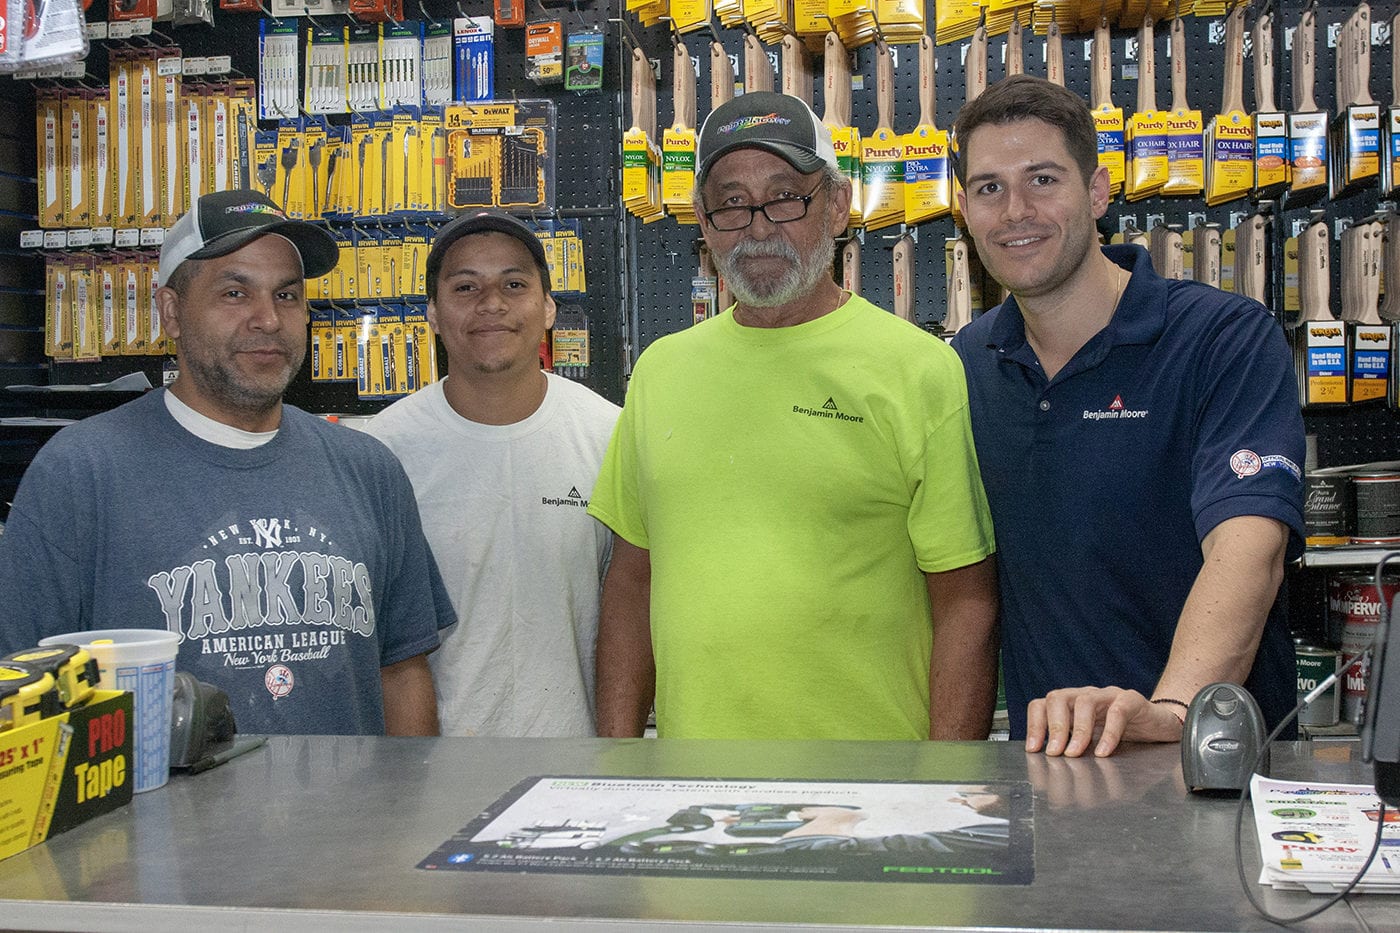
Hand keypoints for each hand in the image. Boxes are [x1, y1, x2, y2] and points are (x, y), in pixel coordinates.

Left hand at [1025, 686, 1183, 757]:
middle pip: (1058, 698)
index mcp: (1071, 705)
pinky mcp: (1132, 700)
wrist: (1160, 726)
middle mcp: (1086, 696)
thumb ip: (1075, 751)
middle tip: (1054, 753)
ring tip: (1075, 754)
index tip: (1033, 749)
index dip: (1034, 725)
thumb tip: (1052, 775)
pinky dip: (1109, 732)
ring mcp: (1108, 695)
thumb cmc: (1124, 735)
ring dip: (1078, 730)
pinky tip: (1104, 751)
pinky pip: (1118, 711)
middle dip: (1053, 726)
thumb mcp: (1093, 744)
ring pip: (1085, 701)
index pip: (1042, 705)